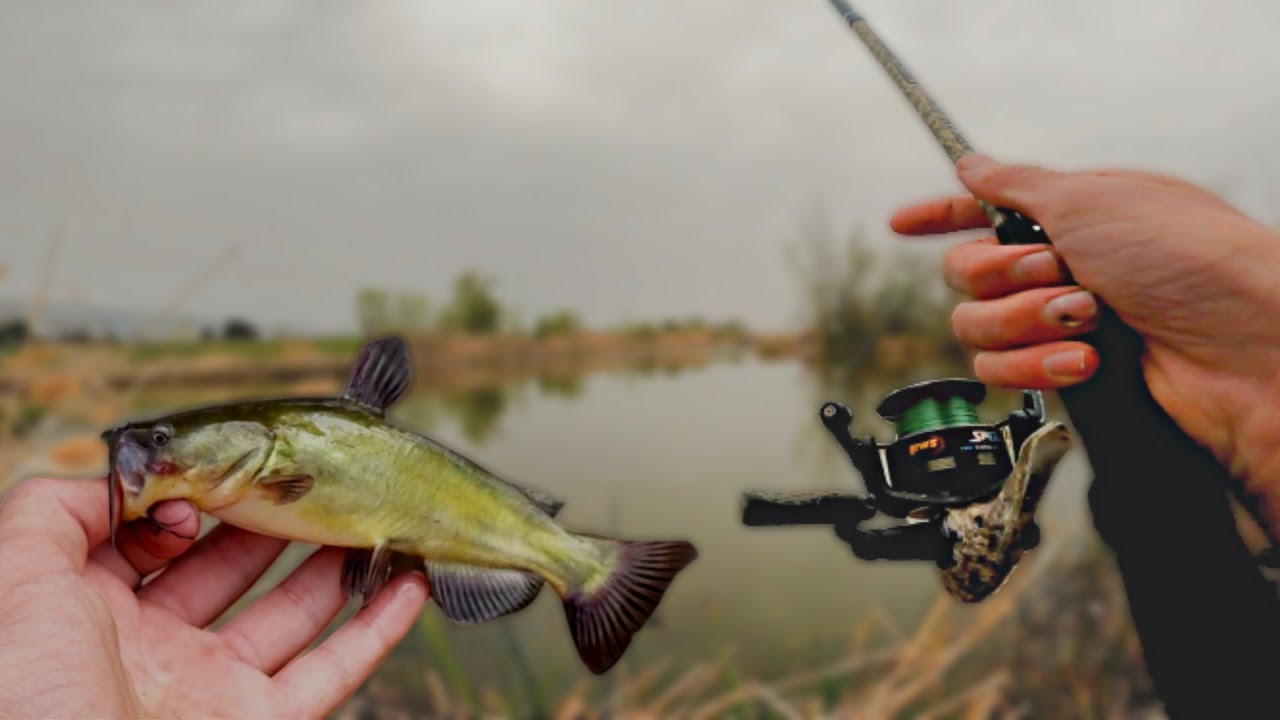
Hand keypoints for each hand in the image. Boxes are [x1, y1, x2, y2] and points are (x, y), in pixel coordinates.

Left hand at [0, 476, 427, 718]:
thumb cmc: (20, 690)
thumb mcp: (13, 575)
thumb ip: (58, 506)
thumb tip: (132, 477)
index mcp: (91, 609)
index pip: (158, 537)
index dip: (192, 499)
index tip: (220, 479)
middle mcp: (156, 647)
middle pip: (234, 567)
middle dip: (279, 518)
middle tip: (323, 475)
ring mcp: (212, 690)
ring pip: (292, 616)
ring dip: (339, 565)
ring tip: (377, 515)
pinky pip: (331, 674)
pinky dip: (377, 632)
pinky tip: (409, 586)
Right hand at [891, 155, 1279, 532]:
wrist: (1242, 350)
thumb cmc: (1187, 260)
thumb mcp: (1092, 200)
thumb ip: (1015, 185)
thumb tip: (971, 166)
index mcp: (1074, 216)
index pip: (988, 210)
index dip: (941, 216)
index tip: (902, 223)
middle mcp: (1064, 267)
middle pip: (969, 272)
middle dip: (1002, 273)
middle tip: (1055, 269)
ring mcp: (1061, 323)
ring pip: (977, 326)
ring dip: (1025, 320)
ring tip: (1087, 319)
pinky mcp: (1064, 374)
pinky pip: (1002, 370)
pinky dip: (1038, 364)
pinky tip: (1087, 360)